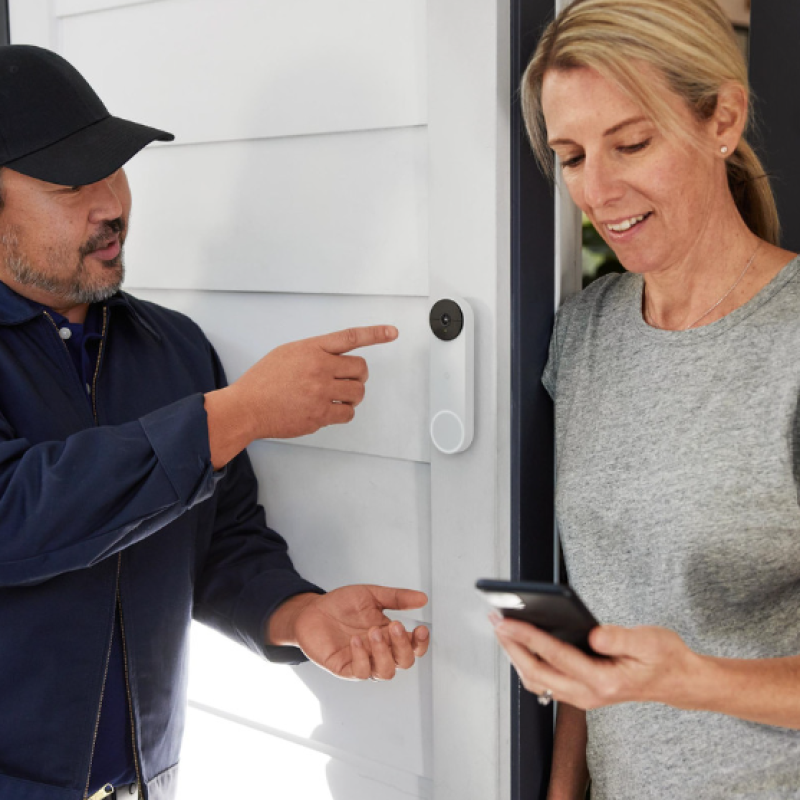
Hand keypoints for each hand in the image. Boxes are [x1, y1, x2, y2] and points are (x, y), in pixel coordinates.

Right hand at [205, 325, 397, 466]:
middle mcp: (319, 368)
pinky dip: (343, 412)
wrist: (247, 407)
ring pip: (358, 393)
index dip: (375, 334)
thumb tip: (337, 359)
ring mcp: (320, 393)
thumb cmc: (263, 381)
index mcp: (311, 349)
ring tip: (337, 396)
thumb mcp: (288, 353)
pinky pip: (347, 414)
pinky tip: (329, 409)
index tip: (392, 332)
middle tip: (349, 381)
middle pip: (361, 369)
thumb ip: (315, 353)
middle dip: (359, 376)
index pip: (350, 337)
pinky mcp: (319, 415)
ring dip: (353, 396)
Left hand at [269, 585, 429, 679]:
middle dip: (402, 645)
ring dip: (383, 653)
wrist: (311, 610)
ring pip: (385, 672)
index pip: (413, 647)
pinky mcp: (345, 668)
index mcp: (389, 635)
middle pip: (403, 662)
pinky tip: (356, 641)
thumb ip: (396, 598)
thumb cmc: (341, 605)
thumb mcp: (371, 595)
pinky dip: (362, 658)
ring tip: (373, 632)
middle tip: (394, 625)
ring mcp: (363, 661)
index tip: (421, 628)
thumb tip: (422, 598)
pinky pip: (360, 672)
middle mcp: (379, 652)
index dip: (421, 642)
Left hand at [493, 618, 700, 709]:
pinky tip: (522, 647)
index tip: (507, 621)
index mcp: (604, 680)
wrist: (679, 682)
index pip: (555, 656)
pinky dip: (528, 665)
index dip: (528, 637)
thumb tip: (592, 634)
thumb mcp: (649, 640)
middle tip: (495, 621)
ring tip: (503, 632)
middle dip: (512, 647)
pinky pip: (547, 683)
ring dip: (516, 657)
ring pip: (538, 682)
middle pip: (538, 673)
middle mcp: (590, 694)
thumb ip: (619, 637)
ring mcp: (584, 697)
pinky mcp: (582, 693)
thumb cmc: (665, 658)